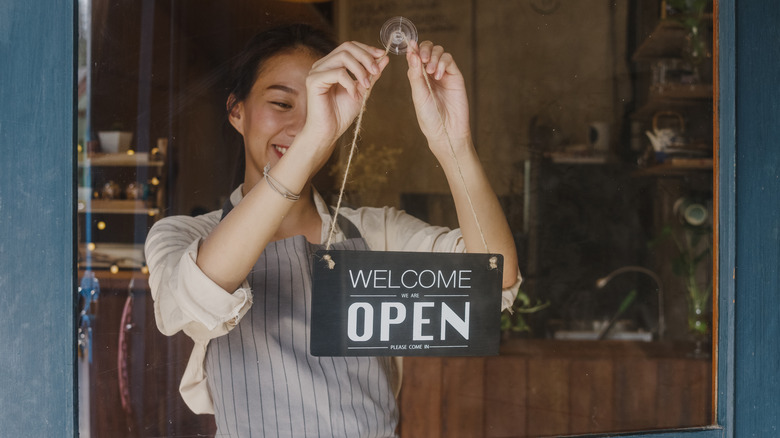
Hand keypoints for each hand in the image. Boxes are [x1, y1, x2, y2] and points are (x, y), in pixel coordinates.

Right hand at [302, 41, 389, 147]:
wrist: (328, 132)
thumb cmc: (341, 114)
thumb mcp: (362, 90)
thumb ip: (371, 74)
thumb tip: (384, 57)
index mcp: (332, 64)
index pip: (349, 46)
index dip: (367, 49)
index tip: (381, 55)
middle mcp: (322, 65)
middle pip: (346, 47)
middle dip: (366, 57)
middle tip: (376, 72)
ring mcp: (316, 71)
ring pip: (343, 57)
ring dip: (360, 70)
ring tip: (366, 86)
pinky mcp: (313, 81)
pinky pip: (337, 73)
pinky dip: (350, 83)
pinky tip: (354, 95)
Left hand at [405, 40, 470, 154]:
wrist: (446, 130)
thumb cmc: (429, 117)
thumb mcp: (418, 94)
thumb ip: (415, 74)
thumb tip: (410, 53)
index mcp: (418, 77)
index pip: (415, 56)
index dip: (413, 49)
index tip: (411, 46)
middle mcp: (430, 73)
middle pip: (428, 49)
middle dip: (424, 49)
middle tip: (422, 59)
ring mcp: (443, 73)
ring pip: (439, 52)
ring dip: (433, 56)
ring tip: (430, 71)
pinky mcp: (455, 76)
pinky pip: (449, 60)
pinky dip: (442, 62)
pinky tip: (438, 75)